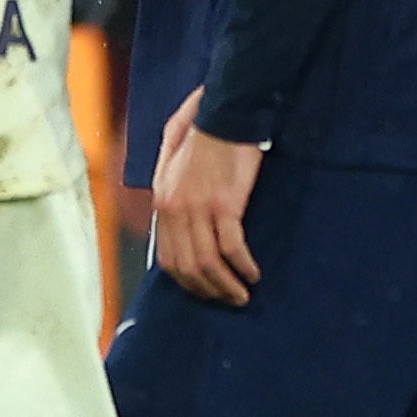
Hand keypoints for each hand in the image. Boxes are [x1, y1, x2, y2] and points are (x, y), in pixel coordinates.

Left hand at [151, 86, 264, 305]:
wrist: (225, 116)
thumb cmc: (203, 133)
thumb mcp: (171, 163)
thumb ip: (170, 188)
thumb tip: (175, 216)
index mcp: (162, 203)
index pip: (168, 258)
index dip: (186, 282)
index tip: (204, 290)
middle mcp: (175, 211)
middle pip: (188, 266)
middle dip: (208, 290)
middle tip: (227, 300)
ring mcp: (199, 210)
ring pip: (208, 263)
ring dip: (227, 285)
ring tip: (242, 295)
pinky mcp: (225, 206)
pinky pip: (232, 247)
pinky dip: (243, 266)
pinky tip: (253, 273)